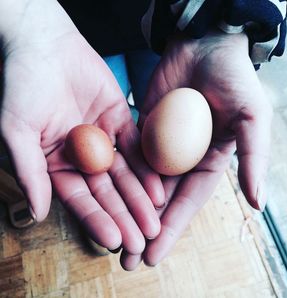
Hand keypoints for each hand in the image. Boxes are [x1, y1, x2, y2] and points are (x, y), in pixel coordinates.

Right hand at [0, 1, 163, 253]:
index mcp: (57, 164)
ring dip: (140, 198)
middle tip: (143, 239)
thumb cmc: (22, 86)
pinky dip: (147, 167)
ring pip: (125, 175)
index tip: (114, 240)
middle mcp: (83, 157)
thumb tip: (37, 213)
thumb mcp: (17, 132)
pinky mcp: (121, 120)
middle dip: (125, 216)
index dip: (97, 220)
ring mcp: (104, 140)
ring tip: (155, 221)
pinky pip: (136, 147)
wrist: (45, 46)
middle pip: (108, 193)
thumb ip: (30, 172)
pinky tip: (158, 188)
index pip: (80, 199)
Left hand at [120, 30, 271, 268]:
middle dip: (144, 230)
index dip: (172, 231)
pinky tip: (101, 195)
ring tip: (109, 235)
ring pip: (139, 184)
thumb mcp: (251, 118)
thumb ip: (254, 158)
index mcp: (207, 164)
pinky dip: (116, 176)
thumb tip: (259, 203)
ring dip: (125, 209)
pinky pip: (127, 156)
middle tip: (125, 259)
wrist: (203, 46)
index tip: (153, 256)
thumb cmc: (233, 80)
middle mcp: (181, 160)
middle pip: (160, 202)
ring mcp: (159, 146)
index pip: (188, 204)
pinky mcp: (141, 130)